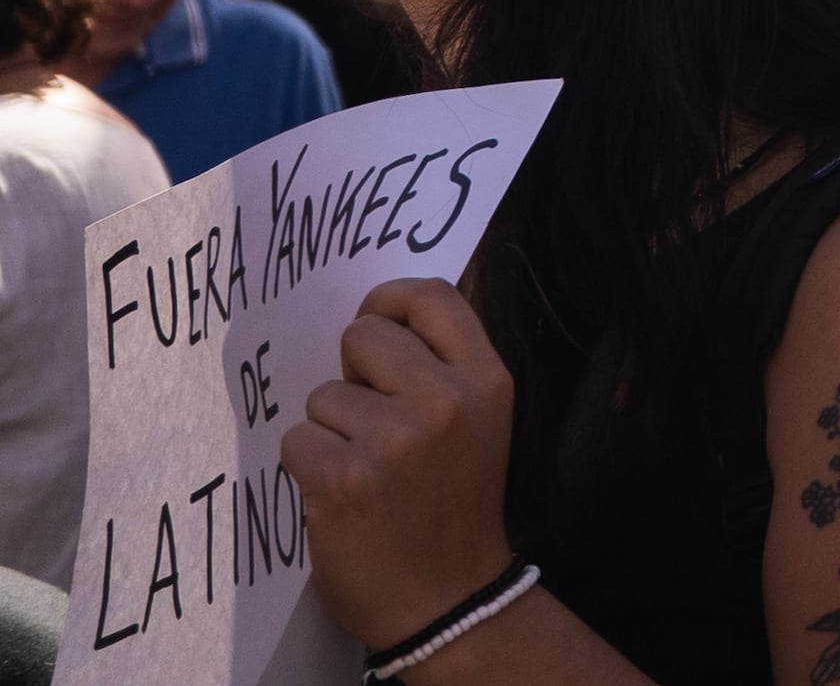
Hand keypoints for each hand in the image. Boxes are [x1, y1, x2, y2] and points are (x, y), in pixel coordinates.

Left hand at [276, 279, 517, 649]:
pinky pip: (296, 440)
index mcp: (488, 380)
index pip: (430, 297)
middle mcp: (446, 402)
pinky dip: (307, 467)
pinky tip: (340, 495)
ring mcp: (395, 441)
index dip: (389, 301)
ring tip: (365, 470)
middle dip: (353, 373)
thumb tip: (383, 318)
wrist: (446, 597)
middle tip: (371, 419)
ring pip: (322, 396)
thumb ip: (446, 367)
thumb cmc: (454, 503)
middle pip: (364, 336)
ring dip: (331, 430)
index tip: (375, 326)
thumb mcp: (480, 423)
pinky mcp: (344, 479)